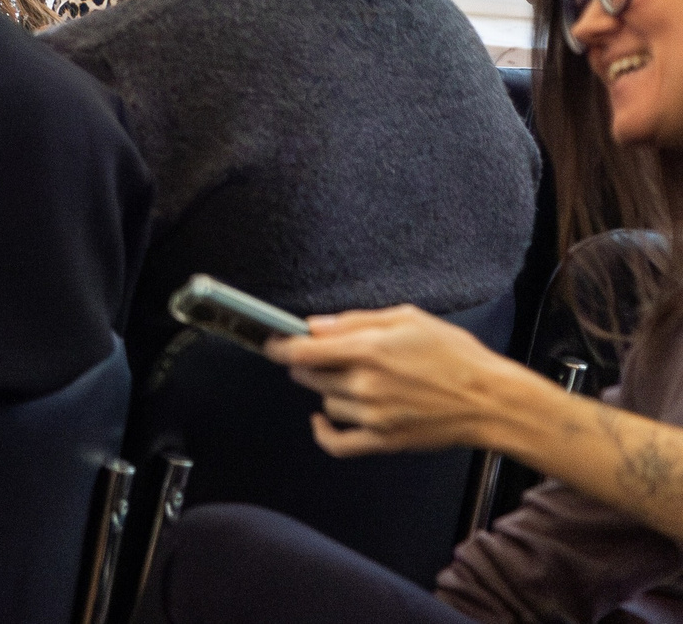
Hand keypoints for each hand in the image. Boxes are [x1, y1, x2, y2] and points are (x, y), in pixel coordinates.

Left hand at [266, 304, 520, 456]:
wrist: (492, 401)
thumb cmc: (456, 356)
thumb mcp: (407, 319)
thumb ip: (355, 320)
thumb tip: (316, 325)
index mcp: (369, 349)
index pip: (302, 350)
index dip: (278, 346)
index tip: (271, 342)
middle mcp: (366, 384)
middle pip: (308, 375)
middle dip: (308, 364)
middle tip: (323, 356)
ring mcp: (373, 416)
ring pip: (326, 402)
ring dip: (329, 391)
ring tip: (355, 380)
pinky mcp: (385, 440)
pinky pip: (339, 444)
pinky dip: (323, 433)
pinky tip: (320, 420)